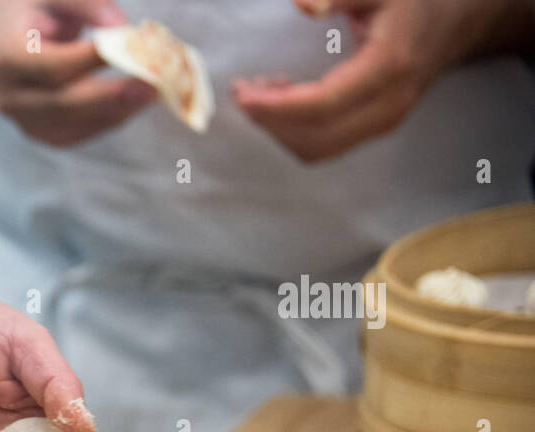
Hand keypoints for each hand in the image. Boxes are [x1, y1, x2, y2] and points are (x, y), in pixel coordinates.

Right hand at [0, 0, 155, 145]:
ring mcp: (23, 121)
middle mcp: (8, 96)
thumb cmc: (37, 11)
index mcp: (5, 58)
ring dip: (116, 111)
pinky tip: (132, 103)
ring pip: (73, 125)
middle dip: (110, 96)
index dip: (90, 62)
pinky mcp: (41, 134)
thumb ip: (88, 4)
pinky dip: (108, 121)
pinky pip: (78, 134)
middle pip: (62, 103)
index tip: (130, 50)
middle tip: (152, 85)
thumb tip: (121, 28)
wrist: (8, 39)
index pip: (51, 67)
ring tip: (152, 92)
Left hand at [234, 0, 533, 161]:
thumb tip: (300, 3)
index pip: (322, 106)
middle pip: (315, 137)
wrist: (457, 18)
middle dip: (271, 121)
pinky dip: (295, 130)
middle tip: (244, 90)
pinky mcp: (375, 127)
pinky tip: (282, 98)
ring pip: (317, 148)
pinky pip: (325, 143)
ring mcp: (384, 121)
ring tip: (260, 91)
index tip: (242, 94)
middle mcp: (388, 104)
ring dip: (280, 128)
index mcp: (388, 67)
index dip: (276, 107)